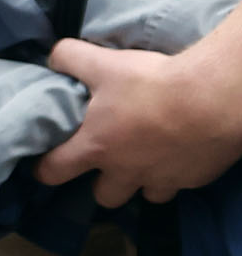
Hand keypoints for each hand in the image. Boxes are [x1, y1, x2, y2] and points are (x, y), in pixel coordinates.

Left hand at [40, 32, 241, 206]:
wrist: (212, 100)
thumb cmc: (150, 84)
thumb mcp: (100, 62)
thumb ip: (68, 58)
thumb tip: (53, 58)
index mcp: (96, 147)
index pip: (55, 171)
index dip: (45, 170)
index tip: (44, 167)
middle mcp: (127, 172)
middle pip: (104, 197)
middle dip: (101, 184)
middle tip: (105, 163)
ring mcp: (163, 179)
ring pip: (146, 196)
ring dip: (142, 183)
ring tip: (145, 161)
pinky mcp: (194, 179)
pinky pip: (179, 185)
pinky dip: (175, 175)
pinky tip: (177, 154)